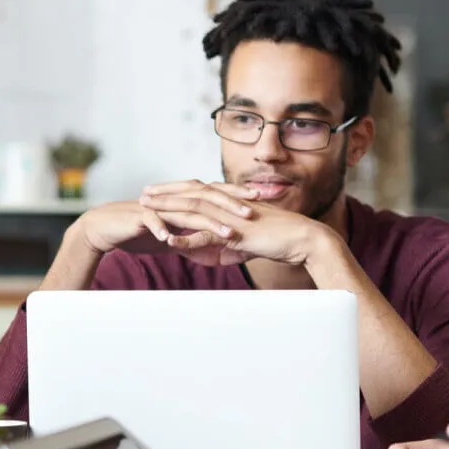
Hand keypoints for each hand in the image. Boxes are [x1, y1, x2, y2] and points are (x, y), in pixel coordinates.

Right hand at [71, 181, 256, 257]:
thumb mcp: (169, 239)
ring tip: (227, 234)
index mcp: (181, 200)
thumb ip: (189, 241)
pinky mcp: (139, 216)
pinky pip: (153, 221)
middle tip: (252, 213)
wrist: (104, 228)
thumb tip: (210, 251)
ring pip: (185, 211)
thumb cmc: (136, 232)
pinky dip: (163, 229)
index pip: (214, 193)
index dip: (236, 195)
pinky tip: (173, 240)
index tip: (260, 200)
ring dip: (207, 223)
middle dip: (230, 205)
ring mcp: (156, 206)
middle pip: (206, 198)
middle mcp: (172, 199)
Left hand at [139, 182, 334, 265]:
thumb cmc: (282, 241)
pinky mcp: (237, 234)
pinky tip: (170, 242)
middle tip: (143, 194)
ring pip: (194, 210)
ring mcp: (232, 218)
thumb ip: (233, 249)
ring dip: (168, 210)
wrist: (304, 240)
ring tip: (147, 210)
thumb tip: (222, 258)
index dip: (177, 190)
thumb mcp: (251, 246)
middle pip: (191, 194)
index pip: (199, 192)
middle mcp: (229, 206)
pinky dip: (188, 240)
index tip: (158, 191)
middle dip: (165, 194)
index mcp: (231, 204)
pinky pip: (208, 236)